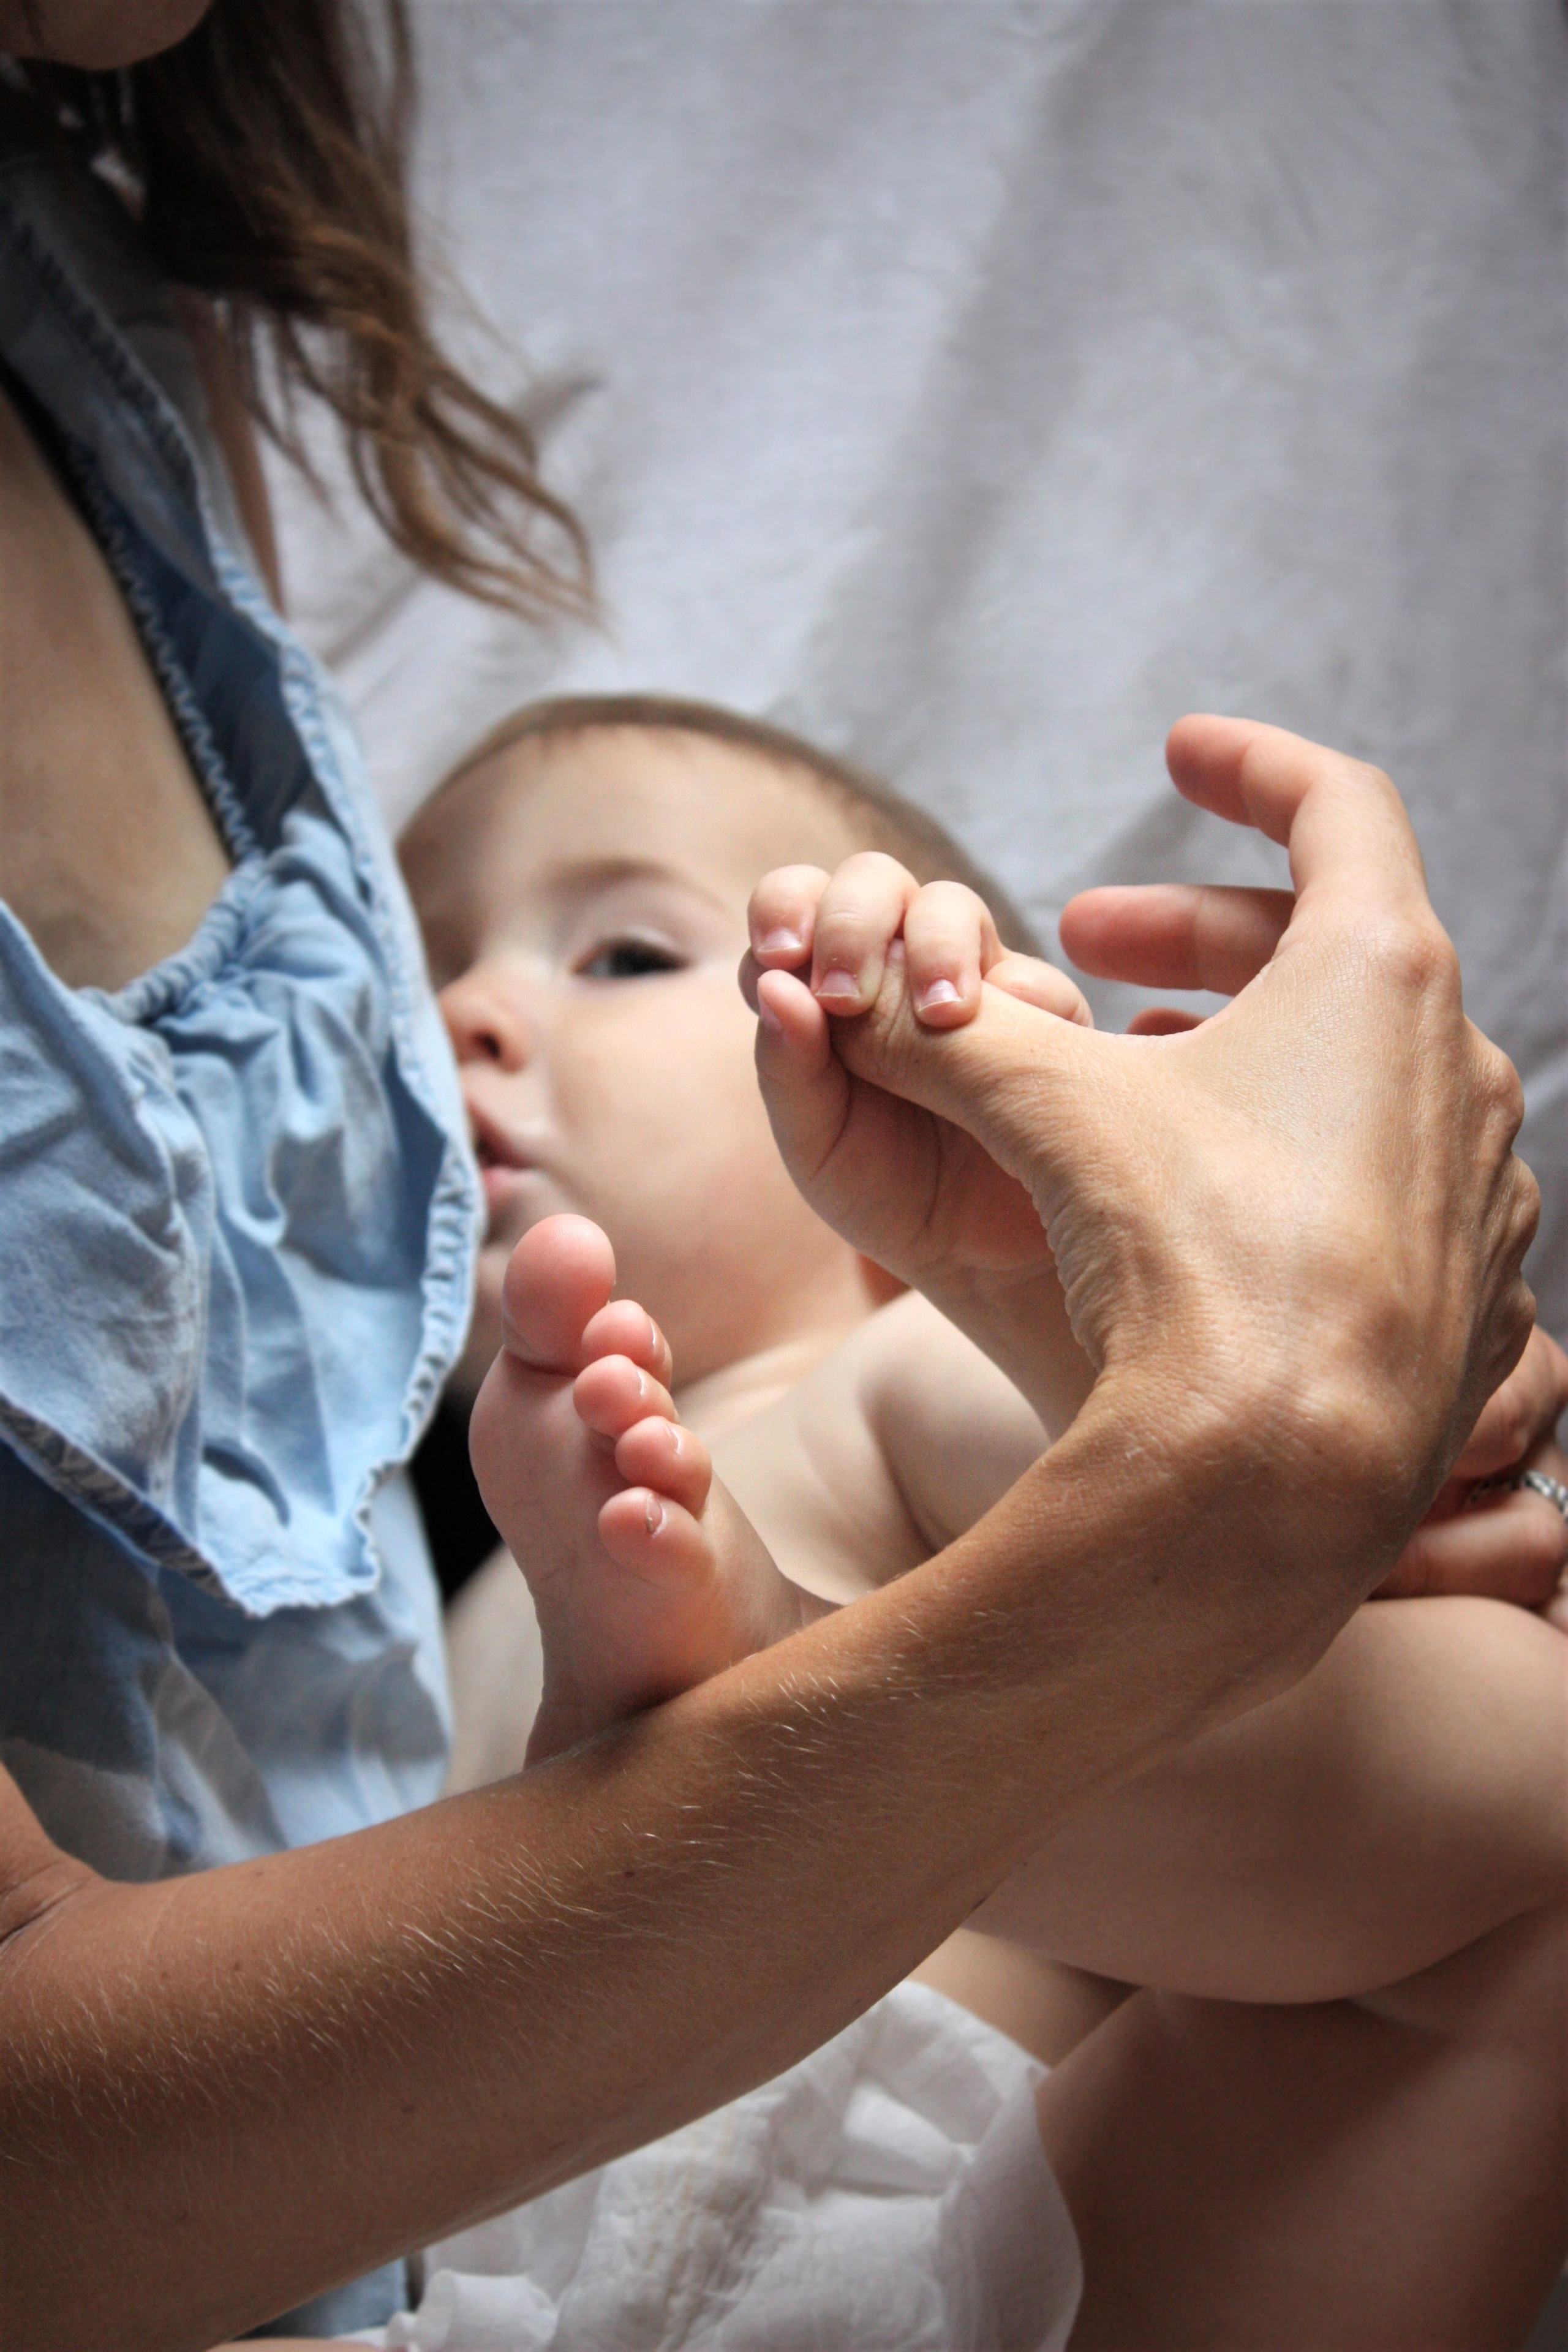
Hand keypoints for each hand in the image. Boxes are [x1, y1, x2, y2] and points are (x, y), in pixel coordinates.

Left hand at [742, 856, 1089, 1291]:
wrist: (978, 1262)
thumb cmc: (885, 1192)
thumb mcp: (817, 1144)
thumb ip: (788, 1068)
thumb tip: (773, 984)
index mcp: (824, 986)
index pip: (796, 902)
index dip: (784, 907)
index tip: (780, 956)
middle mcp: (896, 967)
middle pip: (875, 881)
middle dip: (854, 917)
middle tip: (846, 994)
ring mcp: (974, 984)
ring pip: (953, 908)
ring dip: (935, 945)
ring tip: (936, 1018)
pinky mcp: (1046, 1019)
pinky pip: (1037, 980)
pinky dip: (1019, 997)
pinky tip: (1008, 1048)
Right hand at [748, 720, 1538, 1594]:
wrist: (1281, 1480)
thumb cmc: (1188, 1262)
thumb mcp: (1048, 1110)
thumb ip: (951, 1034)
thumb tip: (842, 1002)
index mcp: (1379, 974)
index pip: (1335, 804)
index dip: (1247, 763)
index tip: (1179, 753)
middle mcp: (1458, 1064)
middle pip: (1332, 940)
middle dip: (1194, 931)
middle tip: (1089, 940)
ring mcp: (1477, 1183)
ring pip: (1359, 1068)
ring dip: (1245, 1047)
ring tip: (1134, 1076)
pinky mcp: (1468, 1285)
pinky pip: (1382, 1176)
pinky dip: (1294, 1150)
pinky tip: (1207, 1202)